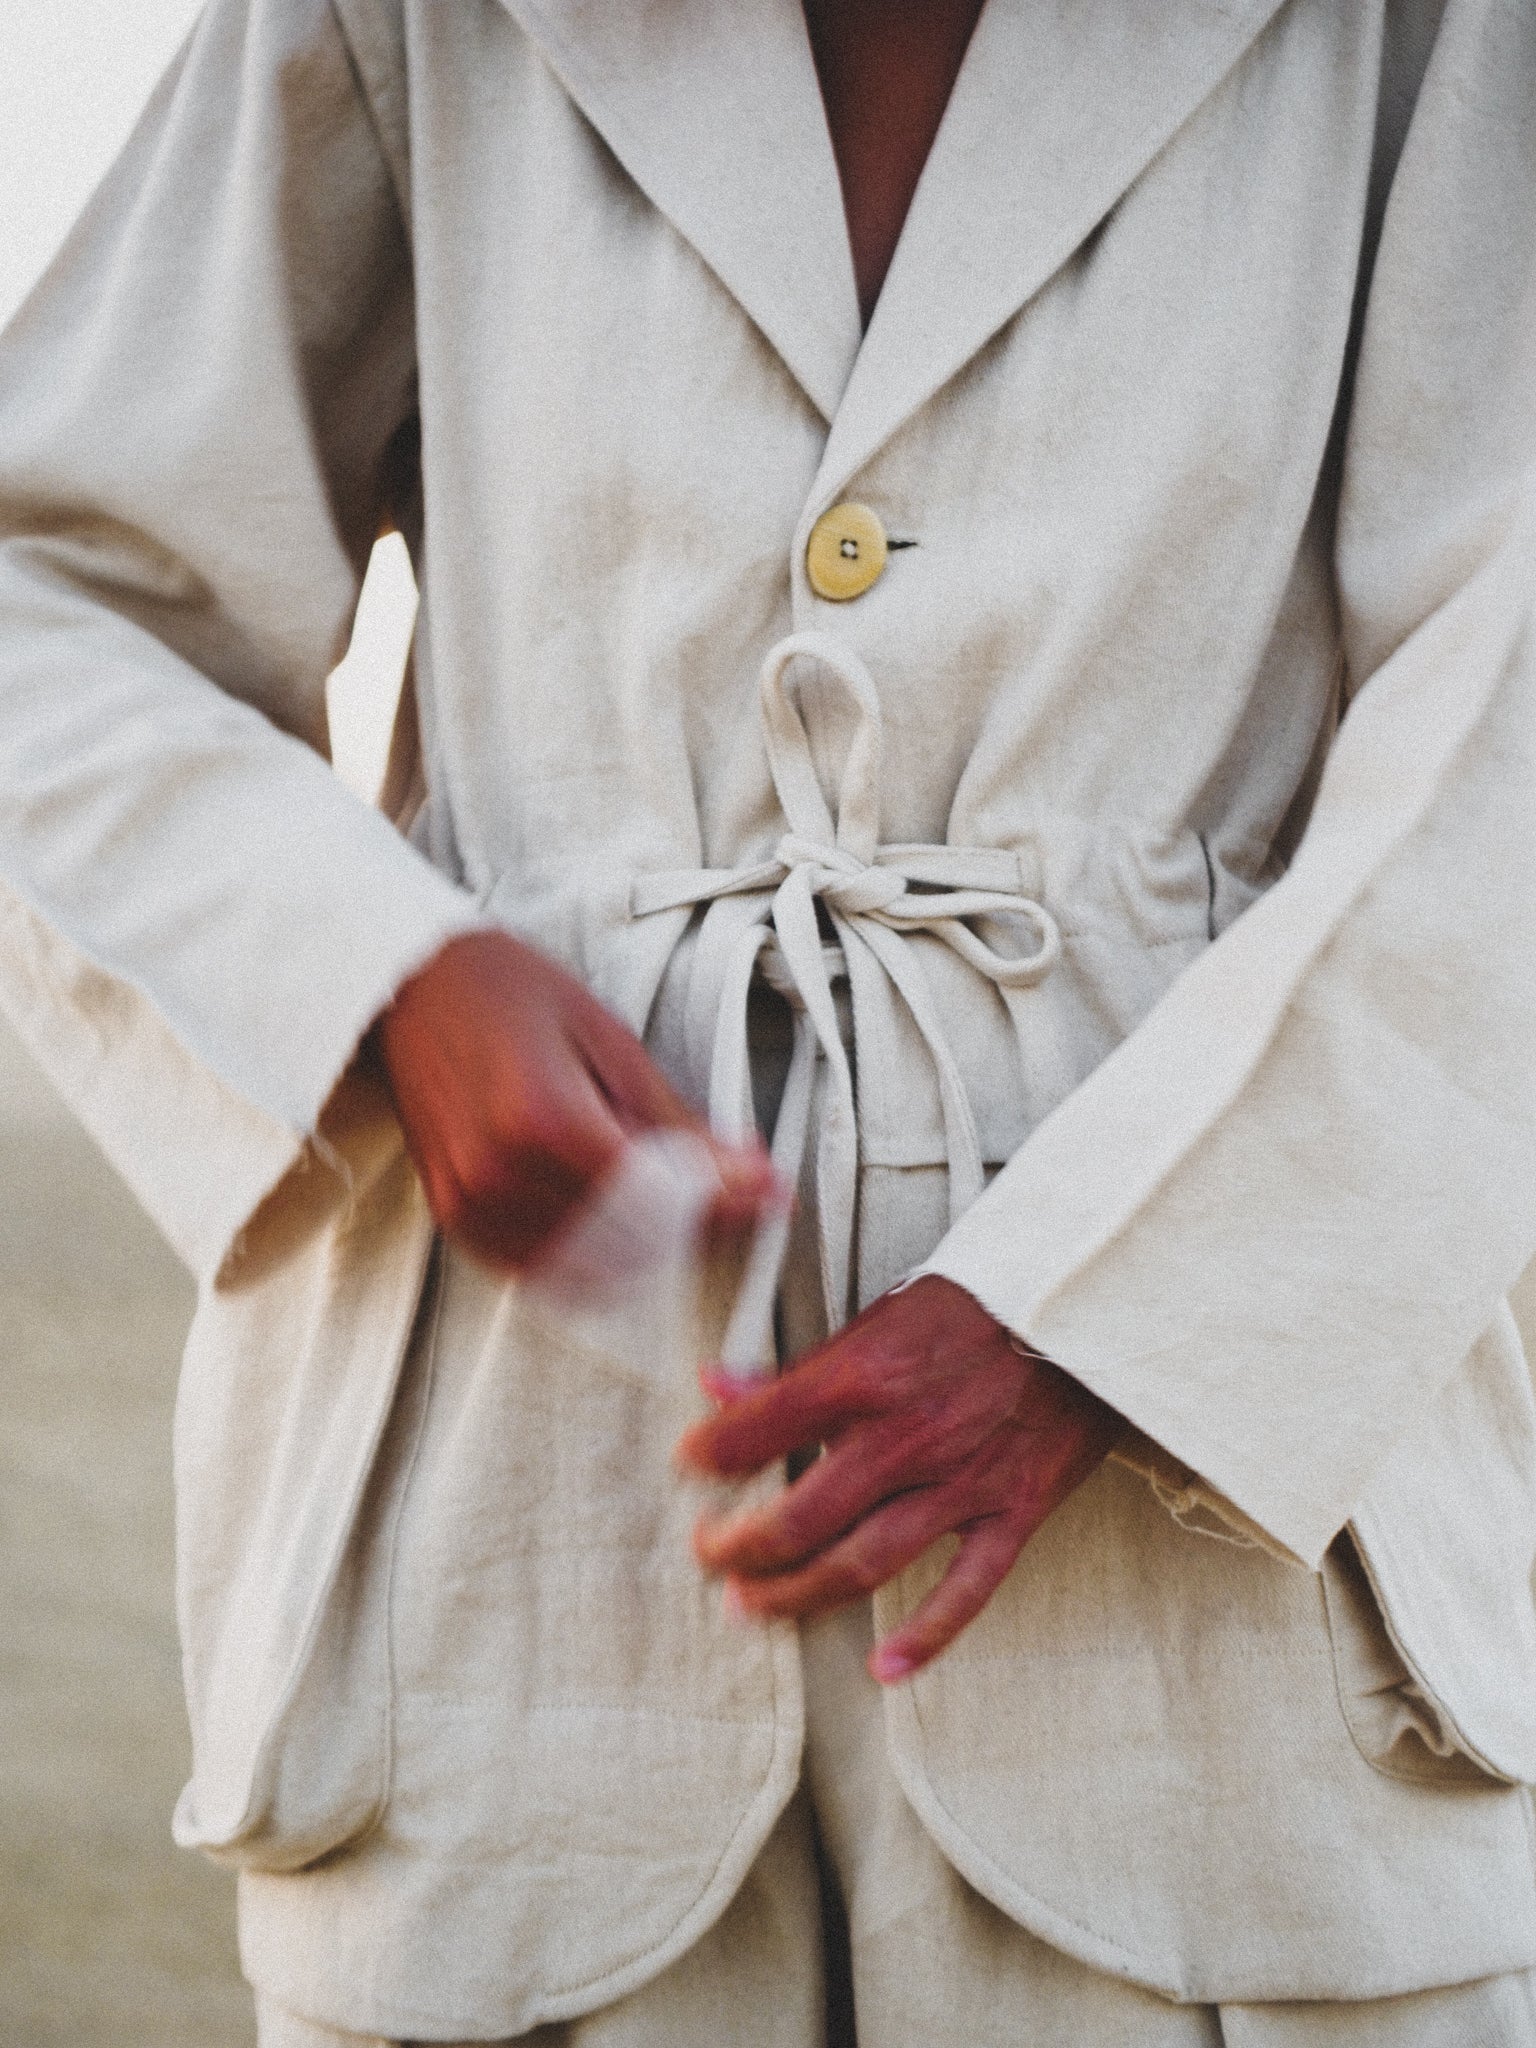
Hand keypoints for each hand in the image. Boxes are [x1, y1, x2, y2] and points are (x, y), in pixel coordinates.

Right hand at [374, 930, 776, 1270]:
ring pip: (594, 1267)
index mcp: (542, 1121)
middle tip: (731, 1190)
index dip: (724, 1200)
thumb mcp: (610, 1040)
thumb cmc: (512, 992)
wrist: (414, 987)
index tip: (772, 1193)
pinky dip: (595, 1257)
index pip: (658, 1197)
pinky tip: (617, 1217)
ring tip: (672, 1194)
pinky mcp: (458, 1222)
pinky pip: (546, 1271)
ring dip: (648, 1244)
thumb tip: (755, 1175)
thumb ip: (676, 1124)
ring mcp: (472, 1208)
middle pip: (632, 1242)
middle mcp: (499, 1177)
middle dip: (694, 1223)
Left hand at [676, 1274, 1117, 1681]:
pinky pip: (966, 1590)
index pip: (758, 1431)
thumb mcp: (879, 1316)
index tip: (686, 1469)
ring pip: (861, 1563)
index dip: (707, 1457)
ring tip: (750, 1608)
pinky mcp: (1015, 1511)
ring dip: (796, 1595)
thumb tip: (714, 1386)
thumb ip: (799, 1366)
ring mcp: (963, 1482)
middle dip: (738, 1547)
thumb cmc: (977, 1305)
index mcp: (864, 1376)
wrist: (1086, 1307)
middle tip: (708, 1557)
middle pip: (799, 1518)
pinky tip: (883, 1670)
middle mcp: (905, 1437)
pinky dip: (926, 1638)